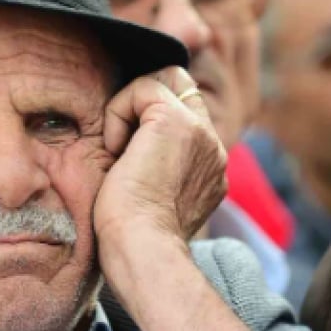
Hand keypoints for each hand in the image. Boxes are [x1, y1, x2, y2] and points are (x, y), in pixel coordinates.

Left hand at [94, 66, 226, 253]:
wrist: (141, 248)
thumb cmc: (133, 237)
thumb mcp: (152, 197)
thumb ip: (158, 169)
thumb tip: (127, 151)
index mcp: (211, 169)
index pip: (189, 114)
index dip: (154, 115)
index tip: (126, 149)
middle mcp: (214, 148)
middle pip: (181, 86)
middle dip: (144, 99)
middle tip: (120, 141)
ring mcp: (202, 132)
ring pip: (164, 81)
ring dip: (131, 109)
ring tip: (119, 151)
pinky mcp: (177, 122)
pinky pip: (143, 89)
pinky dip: (118, 113)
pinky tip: (115, 151)